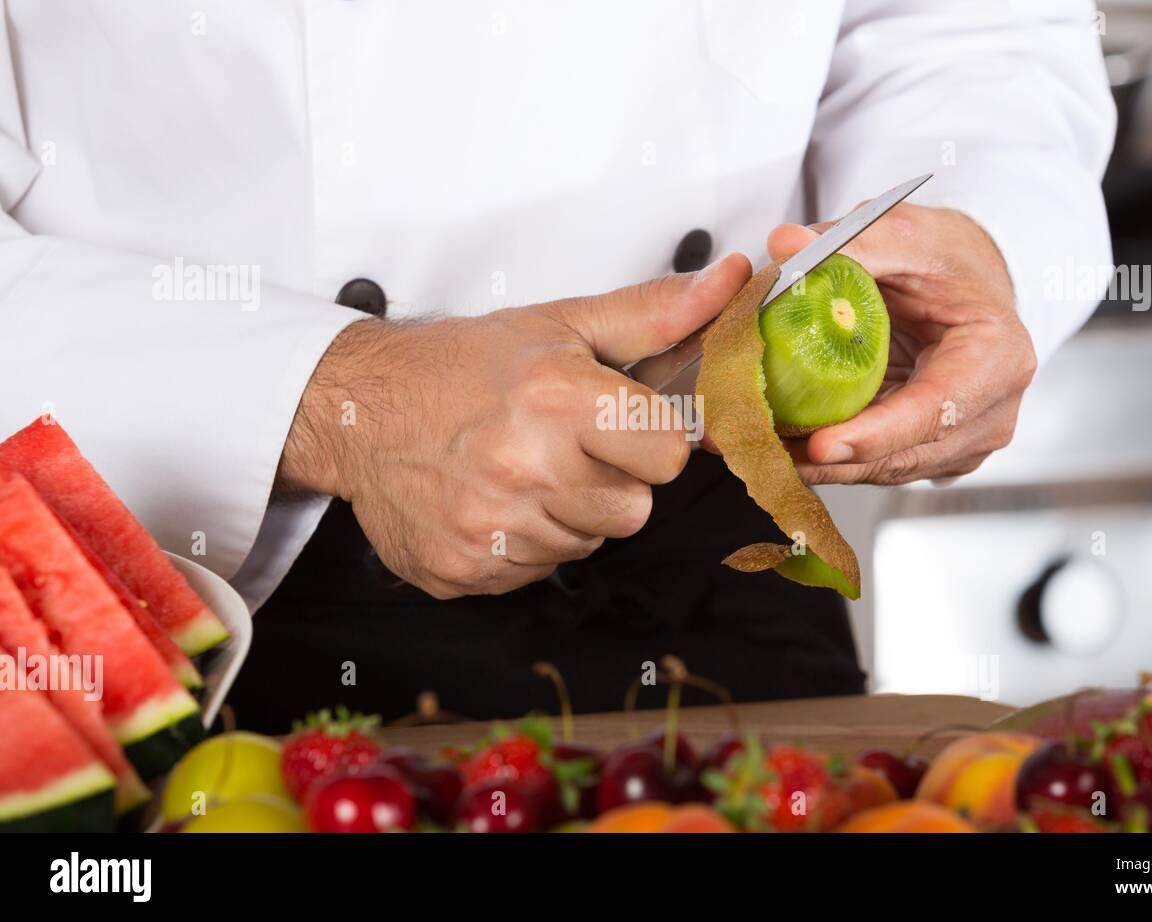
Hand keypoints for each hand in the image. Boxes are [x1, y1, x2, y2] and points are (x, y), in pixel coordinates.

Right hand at [277, 253, 751, 598]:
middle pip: (634, 509)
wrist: (358, 410)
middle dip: (610, 480)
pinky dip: (525, 542)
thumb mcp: (560, 325)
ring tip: (523, 470)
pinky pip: (537, 570)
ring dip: (568, 513)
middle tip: (562, 446)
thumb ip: (654, 313)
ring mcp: (492, 525)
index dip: (651, 440)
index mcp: (558, 398)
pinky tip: (495, 501)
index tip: (621, 426)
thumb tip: (731, 282)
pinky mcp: (466, 568)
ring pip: (588, 543)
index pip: (669, 454)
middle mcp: (525, 466)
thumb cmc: (461, 366)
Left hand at [768, 204, 1035, 484]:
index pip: (933, 411)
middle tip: (767, 449)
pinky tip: (790, 447)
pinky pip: (879, 464)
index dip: (874, 434)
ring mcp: (965, 441)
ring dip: (826, 465)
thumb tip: (786, 245)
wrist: (970, 282)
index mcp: (996, 357)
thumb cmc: (949, 261)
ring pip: (887, 468)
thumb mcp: (904, 235)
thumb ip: (849, 243)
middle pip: (904, 454)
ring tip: (767, 450)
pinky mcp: (935, 452)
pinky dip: (836, 458)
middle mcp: (989, 412)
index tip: (820, 443)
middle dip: (833, 458)